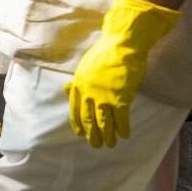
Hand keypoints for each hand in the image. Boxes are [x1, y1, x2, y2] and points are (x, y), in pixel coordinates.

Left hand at [65, 0, 179, 147]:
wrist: (122, 45)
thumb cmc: (105, 54)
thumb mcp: (84, 66)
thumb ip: (77, 81)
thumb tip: (67, 89)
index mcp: (78, 85)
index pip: (75, 109)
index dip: (78, 123)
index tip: (80, 134)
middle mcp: (88, 93)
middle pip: (89, 119)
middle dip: (93, 134)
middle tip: (96, 145)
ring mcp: (104, 96)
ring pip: (104, 122)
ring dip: (108, 136)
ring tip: (110, 144)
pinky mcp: (121, 98)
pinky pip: (121, 119)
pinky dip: (123, 129)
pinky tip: (125, 135)